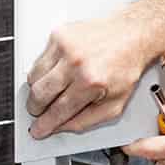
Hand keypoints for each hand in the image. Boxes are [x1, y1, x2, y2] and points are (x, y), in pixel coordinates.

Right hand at [25, 15, 155, 138]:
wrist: (132, 35)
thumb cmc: (126, 66)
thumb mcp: (115, 104)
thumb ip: (86, 120)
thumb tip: (61, 127)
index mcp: (91, 81)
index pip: (58, 110)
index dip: (45, 124)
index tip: (38, 129)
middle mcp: (76, 62)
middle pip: (39, 94)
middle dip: (36, 109)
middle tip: (39, 112)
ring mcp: (65, 46)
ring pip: (33, 77)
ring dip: (37, 90)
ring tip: (50, 92)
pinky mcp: (58, 34)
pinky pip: (38, 60)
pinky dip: (43, 71)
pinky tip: (57, 72)